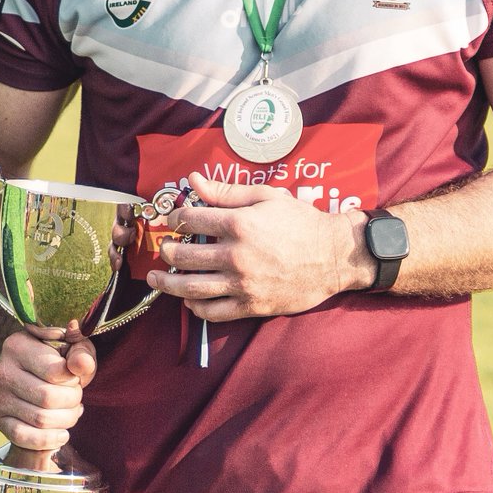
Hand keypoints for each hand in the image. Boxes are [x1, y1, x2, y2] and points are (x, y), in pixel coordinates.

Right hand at [0, 329, 96, 457]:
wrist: (35, 374)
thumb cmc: (58, 359)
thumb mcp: (73, 349)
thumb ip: (82, 354)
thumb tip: (82, 364)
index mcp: (18, 345)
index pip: (55, 371)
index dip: (74, 379)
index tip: (75, 378)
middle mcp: (3, 370)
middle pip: (48, 398)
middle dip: (72, 401)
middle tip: (76, 397)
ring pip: (40, 420)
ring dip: (66, 420)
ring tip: (71, 411)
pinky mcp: (0, 419)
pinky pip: (24, 438)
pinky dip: (49, 440)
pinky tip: (62, 434)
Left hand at [146, 174, 369, 320]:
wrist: (335, 256)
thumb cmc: (301, 221)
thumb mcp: (265, 197)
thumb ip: (226, 192)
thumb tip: (193, 180)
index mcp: (239, 225)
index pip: (191, 220)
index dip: (177, 217)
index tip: (174, 219)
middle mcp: (237, 256)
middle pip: (185, 256)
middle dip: (167, 251)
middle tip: (163, 249)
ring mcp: (244, 284)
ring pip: (193, 288)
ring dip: (169, 284)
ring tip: (157, 280)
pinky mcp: (253, 306)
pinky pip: (215, 312)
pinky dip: (196, 308)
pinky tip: (188, 301)